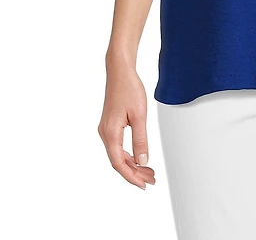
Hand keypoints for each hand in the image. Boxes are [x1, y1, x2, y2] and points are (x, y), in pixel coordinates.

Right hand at [98, 62, 155, 189]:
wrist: (120, 71)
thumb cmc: (129, 89)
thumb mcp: (139, 115)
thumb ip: (141, 140)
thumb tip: (143, 161)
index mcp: (110, 133)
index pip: (119, 163)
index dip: (131, 177)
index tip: (144, 185)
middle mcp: (104, 133)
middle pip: (118, 161)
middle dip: (134, 172)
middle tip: (151, 179)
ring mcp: (106, 129)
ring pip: (118, 154)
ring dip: (132, 164)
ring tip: (149, 170)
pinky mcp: (110, 125)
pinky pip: (118, 145)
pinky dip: (129, 154)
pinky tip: (139, 156)